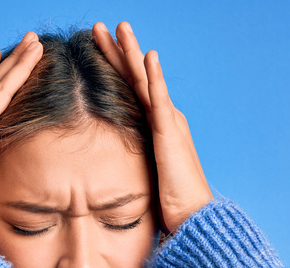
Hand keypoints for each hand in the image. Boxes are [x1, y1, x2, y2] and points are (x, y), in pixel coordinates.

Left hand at [92, 22, 212, 232]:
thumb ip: (130, 162)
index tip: (96, 47)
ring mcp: (168, 123)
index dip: (114, 67)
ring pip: (146, 80)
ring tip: (120, 27)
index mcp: (156, 126)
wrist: (193, 218)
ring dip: (133, 52)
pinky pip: (160, 100)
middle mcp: (164, 118)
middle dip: (118, 50)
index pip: (130, 90)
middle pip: (135, 77)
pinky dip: (154, 77)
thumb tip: (104, 166)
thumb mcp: (144, 175)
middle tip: (100, 26)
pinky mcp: (171, 134)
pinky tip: (148, 57)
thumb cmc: (170, 203)